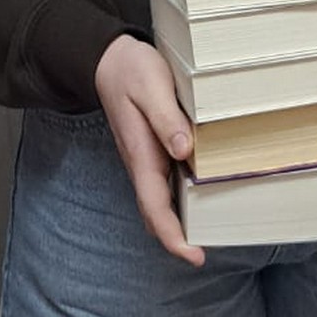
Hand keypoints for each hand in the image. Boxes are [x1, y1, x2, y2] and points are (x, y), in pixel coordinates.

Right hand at [94, 33, 204, 266]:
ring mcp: (144, 160)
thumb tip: (185, 151)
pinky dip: (178, 202)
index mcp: (140, 154)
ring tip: (208, 233)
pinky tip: (198, 199)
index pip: (154, 207)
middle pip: (156, 214)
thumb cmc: (131, 71)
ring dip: (178, 223)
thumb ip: (167, 119)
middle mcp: (141, 163)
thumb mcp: (151, 87)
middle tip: (205, 254)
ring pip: (159, 203)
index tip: (194, 256)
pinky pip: (163, 186)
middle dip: (177, 239)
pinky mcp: (150, 152)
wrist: (108, 60)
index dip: (173, 237)